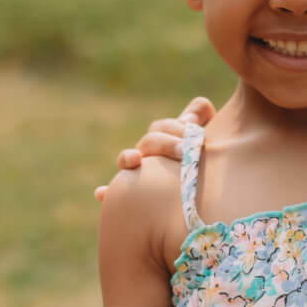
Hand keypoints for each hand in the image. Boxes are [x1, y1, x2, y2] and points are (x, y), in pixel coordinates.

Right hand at [92, 97, 214, 201]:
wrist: (198, 196)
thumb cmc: (203, 161)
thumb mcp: (206, 139)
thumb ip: (200, 118)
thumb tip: (197, 110)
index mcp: (167, 138)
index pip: (165, 127)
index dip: (177, 126)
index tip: (194, 128)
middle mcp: (149, 153)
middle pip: (150, 141)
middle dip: (167, 143)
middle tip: (186, 151)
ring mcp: (138, 171)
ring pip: (127, 159)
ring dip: (128, 157)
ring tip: (135, 159)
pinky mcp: (129, 195)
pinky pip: (113, 193)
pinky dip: (107, 192)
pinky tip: (101, 193)